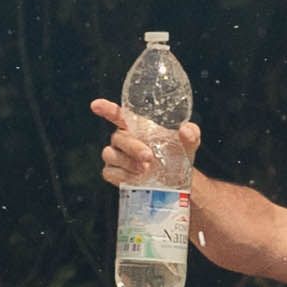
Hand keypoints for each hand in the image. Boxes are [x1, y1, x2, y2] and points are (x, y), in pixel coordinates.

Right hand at [88, 97, 202, 190]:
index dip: (106, 109)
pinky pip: (109, 172)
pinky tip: (136, 179)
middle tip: (149, 158)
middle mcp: (123, 140)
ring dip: (127, 163)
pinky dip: (122, 176)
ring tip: (145, 170)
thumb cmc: (177, 157)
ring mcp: (117, 156)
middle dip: (133, 148)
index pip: (118, 114)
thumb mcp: (189, 143)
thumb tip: (185, 130)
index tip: (96, 105)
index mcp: (137, 127)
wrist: (176, 181)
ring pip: (110, 155)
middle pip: (118, 138)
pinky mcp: (114, 173)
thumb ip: (191, 133)